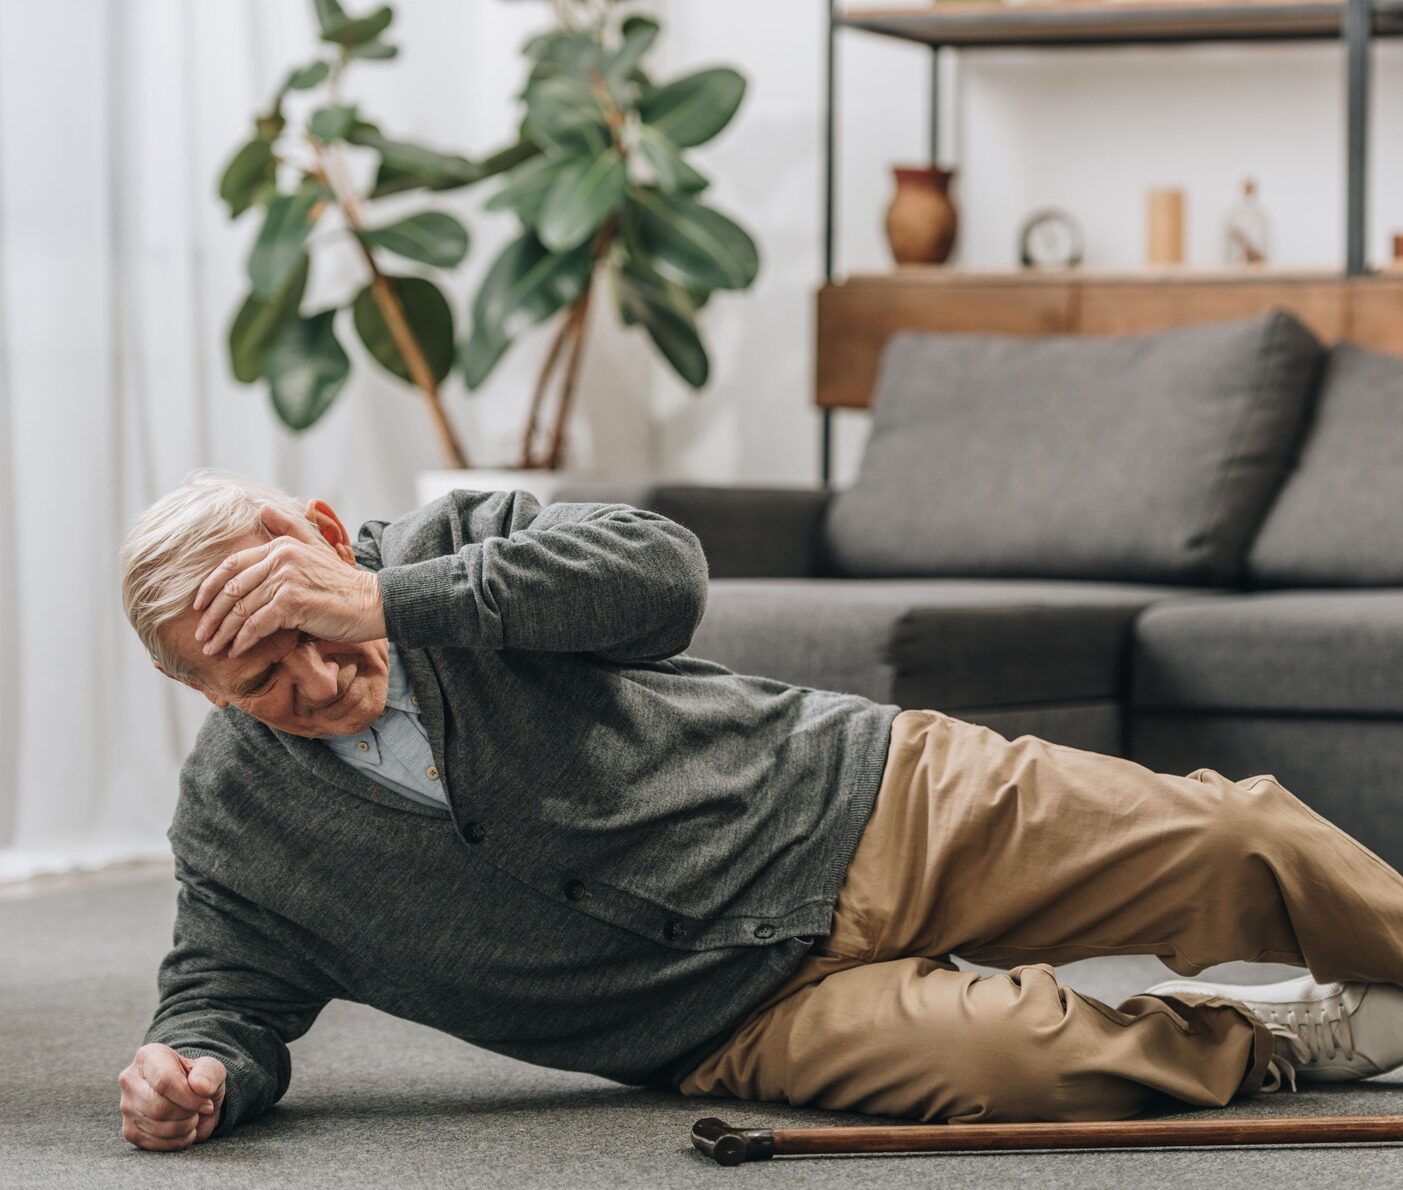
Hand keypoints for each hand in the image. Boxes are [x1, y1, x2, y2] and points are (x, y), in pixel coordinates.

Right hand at [118, 1044, 225, 1150]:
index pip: (164, 1081)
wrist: (192, 1099)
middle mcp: (130, 1079)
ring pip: (155, 1126)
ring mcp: (126, 1106)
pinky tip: (184, 1130)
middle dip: (187, 1113)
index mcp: (149, 1056)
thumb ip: (209, 1073)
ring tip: (191, 1117)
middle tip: (199, 1110)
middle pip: (159, 1106)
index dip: (189, 1098)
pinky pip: (152, 1143)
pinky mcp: (129, 1130)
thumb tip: (201, 1087)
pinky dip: (175, 1141)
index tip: (206, 1103)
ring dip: (183, 1127)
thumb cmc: (200, 1080)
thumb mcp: (212, 1069)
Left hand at [193, 505, 385, 657]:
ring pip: (240, 609)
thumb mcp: (315, 549)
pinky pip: (256, 624)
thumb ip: (289, 529)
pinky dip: (242, 640)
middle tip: (201, 636)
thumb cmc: (343, 585)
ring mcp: (285, 579)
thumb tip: (263, 508)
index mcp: (281, 546)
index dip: (210, 587)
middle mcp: (280, 558)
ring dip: (223, 633)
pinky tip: (236, 651)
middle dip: (212, 616)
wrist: (373, 603)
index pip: (232, 565)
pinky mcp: (292, 602)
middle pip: (232, 589)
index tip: (199, 607)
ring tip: (213, 648)